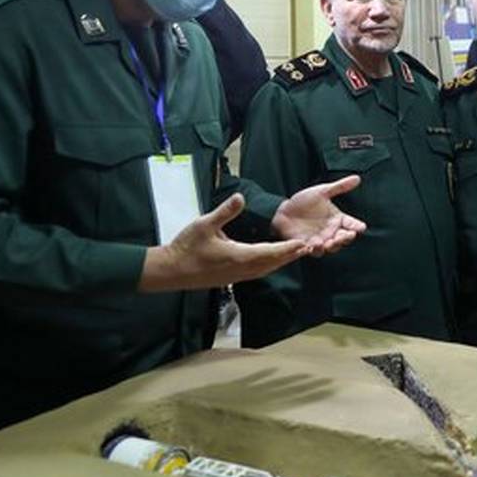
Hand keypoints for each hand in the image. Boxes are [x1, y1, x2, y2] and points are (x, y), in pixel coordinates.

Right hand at [140, 194, 311, 291]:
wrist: (170, 271)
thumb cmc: (185, 247)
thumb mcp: (204, 224)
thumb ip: (225, 212)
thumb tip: (240, 197)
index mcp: (238, 256)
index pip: (269, 252)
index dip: (287, 248)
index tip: (302, 244)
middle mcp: (240, 270)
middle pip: (271, 263)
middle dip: (289, 256)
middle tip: (306, 248)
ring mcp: (235, 277)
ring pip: (264, 270)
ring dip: (279, 262)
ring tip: (293, 254)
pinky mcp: (229, 279)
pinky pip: (255, 273)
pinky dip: (267, 267)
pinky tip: (269, 262)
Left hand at [271, 175, 366, 256]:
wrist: (284, 210)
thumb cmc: (304, 201)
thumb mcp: (322, 192)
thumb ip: (340, 187)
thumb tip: (357, 178)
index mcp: (338, 219)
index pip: (352, 224)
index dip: (357, 226)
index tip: (361, 227)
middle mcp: (332, 232)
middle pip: (344, 239)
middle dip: (345, 238)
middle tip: (345, 235)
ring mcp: (321, 240)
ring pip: (330, 248)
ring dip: (331, 246)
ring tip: (327, 243)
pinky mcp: (308, 245)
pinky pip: (313, 250)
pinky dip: (314, 249)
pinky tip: (312, 245)